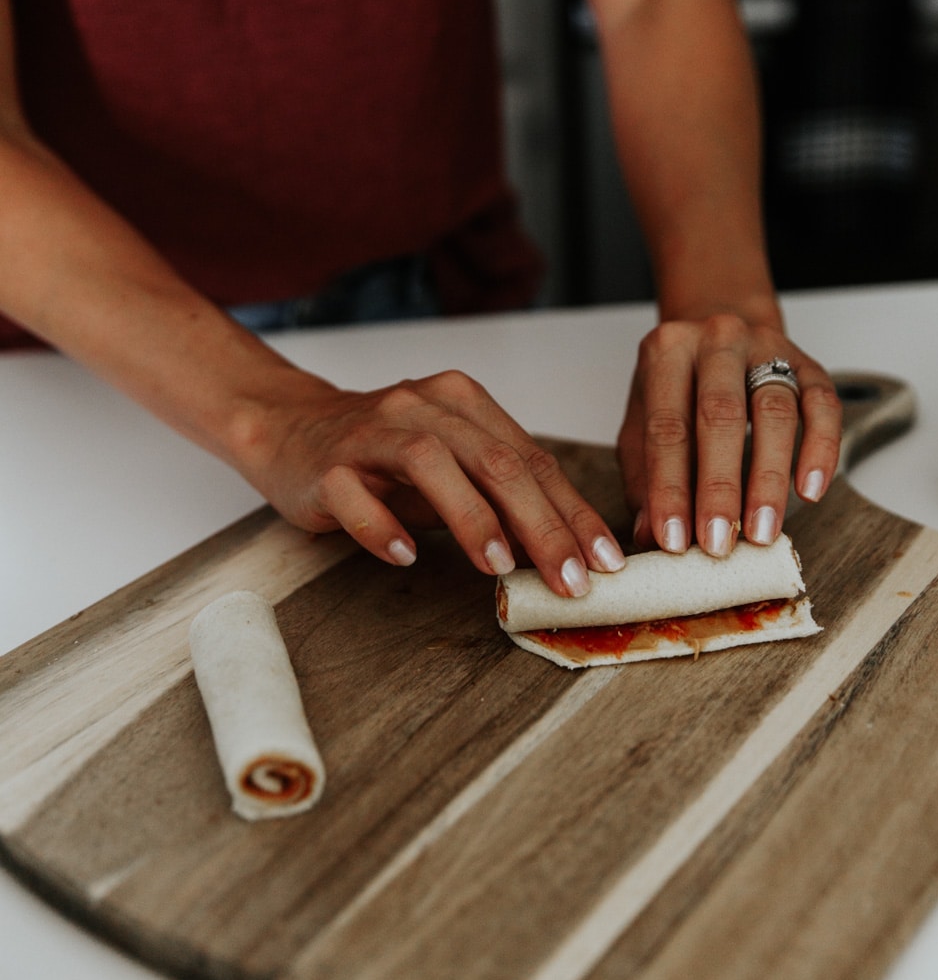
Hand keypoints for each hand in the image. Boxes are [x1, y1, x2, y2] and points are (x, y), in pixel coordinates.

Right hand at [239, 367, 626, 596]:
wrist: (289, 428)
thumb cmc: (383, 457)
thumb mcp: (451, 468)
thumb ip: (500, 497)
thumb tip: (567, 550)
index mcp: (462, 402)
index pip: (530, 458)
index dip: (572, 511)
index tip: (605, 559)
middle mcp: (421, 406)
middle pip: (493, 460)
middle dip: (540, 523)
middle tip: (570, 577)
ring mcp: (371, 432)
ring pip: (430, 463)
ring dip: (471, 517)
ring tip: (499, 566)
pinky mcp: (326, 464)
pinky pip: (355, 494)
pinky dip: (382, 525)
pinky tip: (406, 556)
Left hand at [617, 314, 841, 558]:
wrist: (719, 326)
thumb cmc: (680, 385)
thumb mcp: (645, 420)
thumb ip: (644, 475)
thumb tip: (648, 535)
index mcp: (667, 352)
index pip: (665, 427)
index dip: (668, 488)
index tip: (672, 539)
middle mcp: (716, 341)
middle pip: (719, 415)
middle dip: (718, 487)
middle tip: (718, 541)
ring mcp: (766, 347)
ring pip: (774, 412)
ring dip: (768, 478)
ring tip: (761, 530)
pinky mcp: (808, 363)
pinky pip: (823, 405)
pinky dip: (820, 450)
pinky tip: (810, 490)